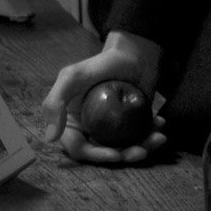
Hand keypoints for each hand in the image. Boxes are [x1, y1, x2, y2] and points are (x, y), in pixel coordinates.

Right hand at [36, 31, 166, 165]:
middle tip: (142, 150)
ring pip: (125, 148)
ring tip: (157, 138)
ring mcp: (112, 128)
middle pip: (105, 152)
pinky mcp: (131, 125)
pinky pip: (140, 137)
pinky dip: (151, 135)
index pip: (79, 148)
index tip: (116, 154)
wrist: (132, 54)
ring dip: (143, 147)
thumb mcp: (72, 77)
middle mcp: (90, 128)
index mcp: (73, 122)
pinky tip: (160, 125)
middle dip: (126, 155)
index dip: (96, 156)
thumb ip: (54, 103)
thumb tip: (50, 138)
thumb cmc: (100, 63)